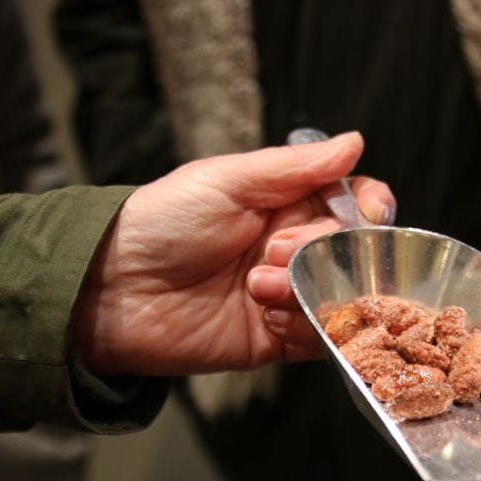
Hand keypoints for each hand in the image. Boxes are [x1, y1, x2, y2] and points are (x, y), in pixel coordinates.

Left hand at [74, 132, 394, 374]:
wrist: (113, 292)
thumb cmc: (161, 223)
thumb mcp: (228, 180)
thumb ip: (296, 167)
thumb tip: (354, 142)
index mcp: (285, 202)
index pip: (351, 201)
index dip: (367, 207)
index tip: (365, 212)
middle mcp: (293, 248)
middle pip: (352, 250)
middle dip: (323, 248)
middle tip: (274, 250)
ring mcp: (288, 294)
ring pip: (342, 295)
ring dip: (308, 290)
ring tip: (257, 287)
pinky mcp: (277, 338)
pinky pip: (320, 337)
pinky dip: (303, 325)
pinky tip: (266, 315)